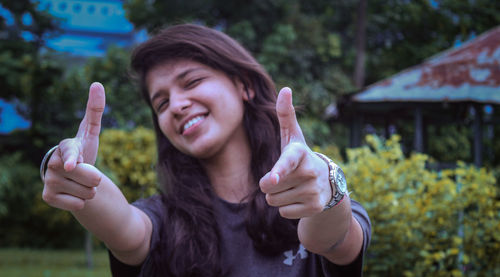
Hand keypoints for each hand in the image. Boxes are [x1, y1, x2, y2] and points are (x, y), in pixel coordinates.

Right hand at [42, 82, 105, 210]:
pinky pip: (77, 205)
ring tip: (80, 182)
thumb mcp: (91, 131)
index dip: (72, 159)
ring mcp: (48, 180)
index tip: (71, 165)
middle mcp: (53, 163)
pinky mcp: (47, 197)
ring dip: (89, 190)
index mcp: (65, 146)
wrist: (71, 174)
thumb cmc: (83, 150)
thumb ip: (95, 109)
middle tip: (88, 173)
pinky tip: (73, 193)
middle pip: (89, 177)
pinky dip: (81, 202)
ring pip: (86, 193)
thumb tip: (97, 84)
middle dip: (96, 178)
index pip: (70, 153)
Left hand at [259, 87, 331, 218]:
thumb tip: (285, 89)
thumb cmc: (300, 156)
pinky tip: (299, 198)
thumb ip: (285, 114)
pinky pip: (283, 212)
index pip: (285, 162)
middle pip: (268, 186)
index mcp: (299, 153)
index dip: (279, 170)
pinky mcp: (314, 208)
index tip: (273, 178)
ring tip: (294, 186)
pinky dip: (287, 208)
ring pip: (273, 201)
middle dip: (272, 184)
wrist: (328, 182)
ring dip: (278, 196)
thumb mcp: (293, 136)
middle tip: (288, 177)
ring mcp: (313, 191)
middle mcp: (309, 172)